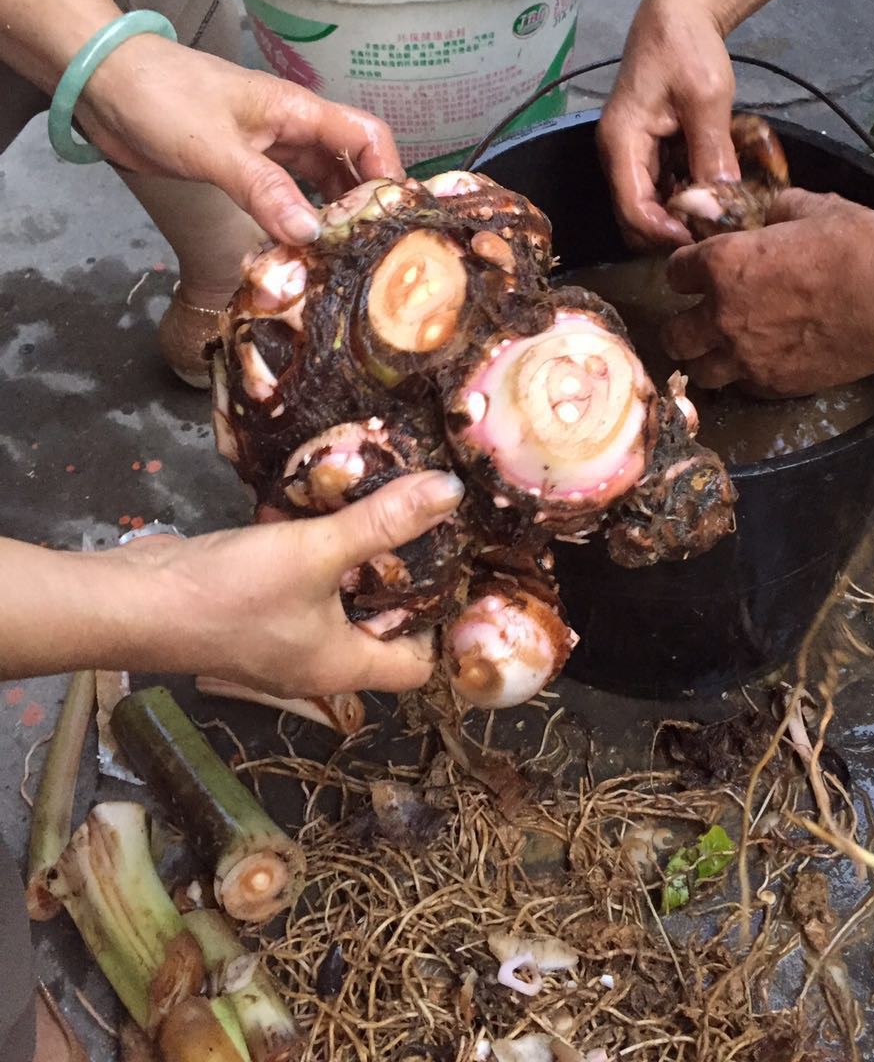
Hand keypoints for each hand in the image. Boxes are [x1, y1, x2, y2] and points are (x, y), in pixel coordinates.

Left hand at [78, 34, 402, 245]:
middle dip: (364, 203)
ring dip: (331, 215)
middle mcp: (292, 128)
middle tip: (372, 251)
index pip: (367, 136)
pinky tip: (299, 248)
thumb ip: (266, 191)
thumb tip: (313, 234)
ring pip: (319, 182)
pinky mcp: (244, 167)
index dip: (388, 173)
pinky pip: (286, 195)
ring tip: (341, 257)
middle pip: (350, 164)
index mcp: (297, 110)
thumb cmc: (161, 99)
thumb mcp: (216, 149)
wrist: (103, 83)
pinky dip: (297, 219)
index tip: (393, 217)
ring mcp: (268, 148)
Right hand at [100, 471, 463, 694]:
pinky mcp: (251, 606)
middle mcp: (316, 660)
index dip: (441, 626)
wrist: (133, 601)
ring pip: (337, 598)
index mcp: (342, 665)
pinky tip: (319, 503)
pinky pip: (300, 580)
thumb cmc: (232, 593)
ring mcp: (280, 636)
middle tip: (427, 526)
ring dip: (356, 556)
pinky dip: (313, 547)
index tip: (456, 571)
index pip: (416, 666)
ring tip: (383, 504)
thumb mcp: (317, 551)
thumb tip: (451, 491)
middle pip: (379, 628)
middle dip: (402, 579)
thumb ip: (383, 521)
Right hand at [597, 0, 740, 249]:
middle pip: (633, 217)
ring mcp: (629, 154)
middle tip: (714, 232)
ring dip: (677, 217)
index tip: (703, 240)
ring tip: (717, 216)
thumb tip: (720, 203)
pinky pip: (657, 190)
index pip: (633, 208)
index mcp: (621, 141)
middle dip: (669, 231)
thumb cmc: (687, 47)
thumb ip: (710, 152)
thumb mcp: (706, 98)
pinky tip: (711, 194)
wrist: (678, 13)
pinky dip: (681, 199)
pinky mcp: (644, 151)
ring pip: (645, 208)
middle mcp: (616, 154)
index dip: (665, 233)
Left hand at [662, 188, 873, 393]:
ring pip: (700, 371)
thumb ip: (778, 212)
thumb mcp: (813, 207)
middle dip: (681, 326)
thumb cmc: (857, 244)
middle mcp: (723, 316)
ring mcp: (747, 357)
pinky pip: (742, 388)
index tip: (696, 272)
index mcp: (723, 265)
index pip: (674, 273)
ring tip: (723, 349)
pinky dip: (744, 377)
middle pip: (673, 335)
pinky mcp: (775, 385)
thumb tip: (771, 215)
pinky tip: (761, 363)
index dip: (685, 271)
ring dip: (707, 359)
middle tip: (698, 320)